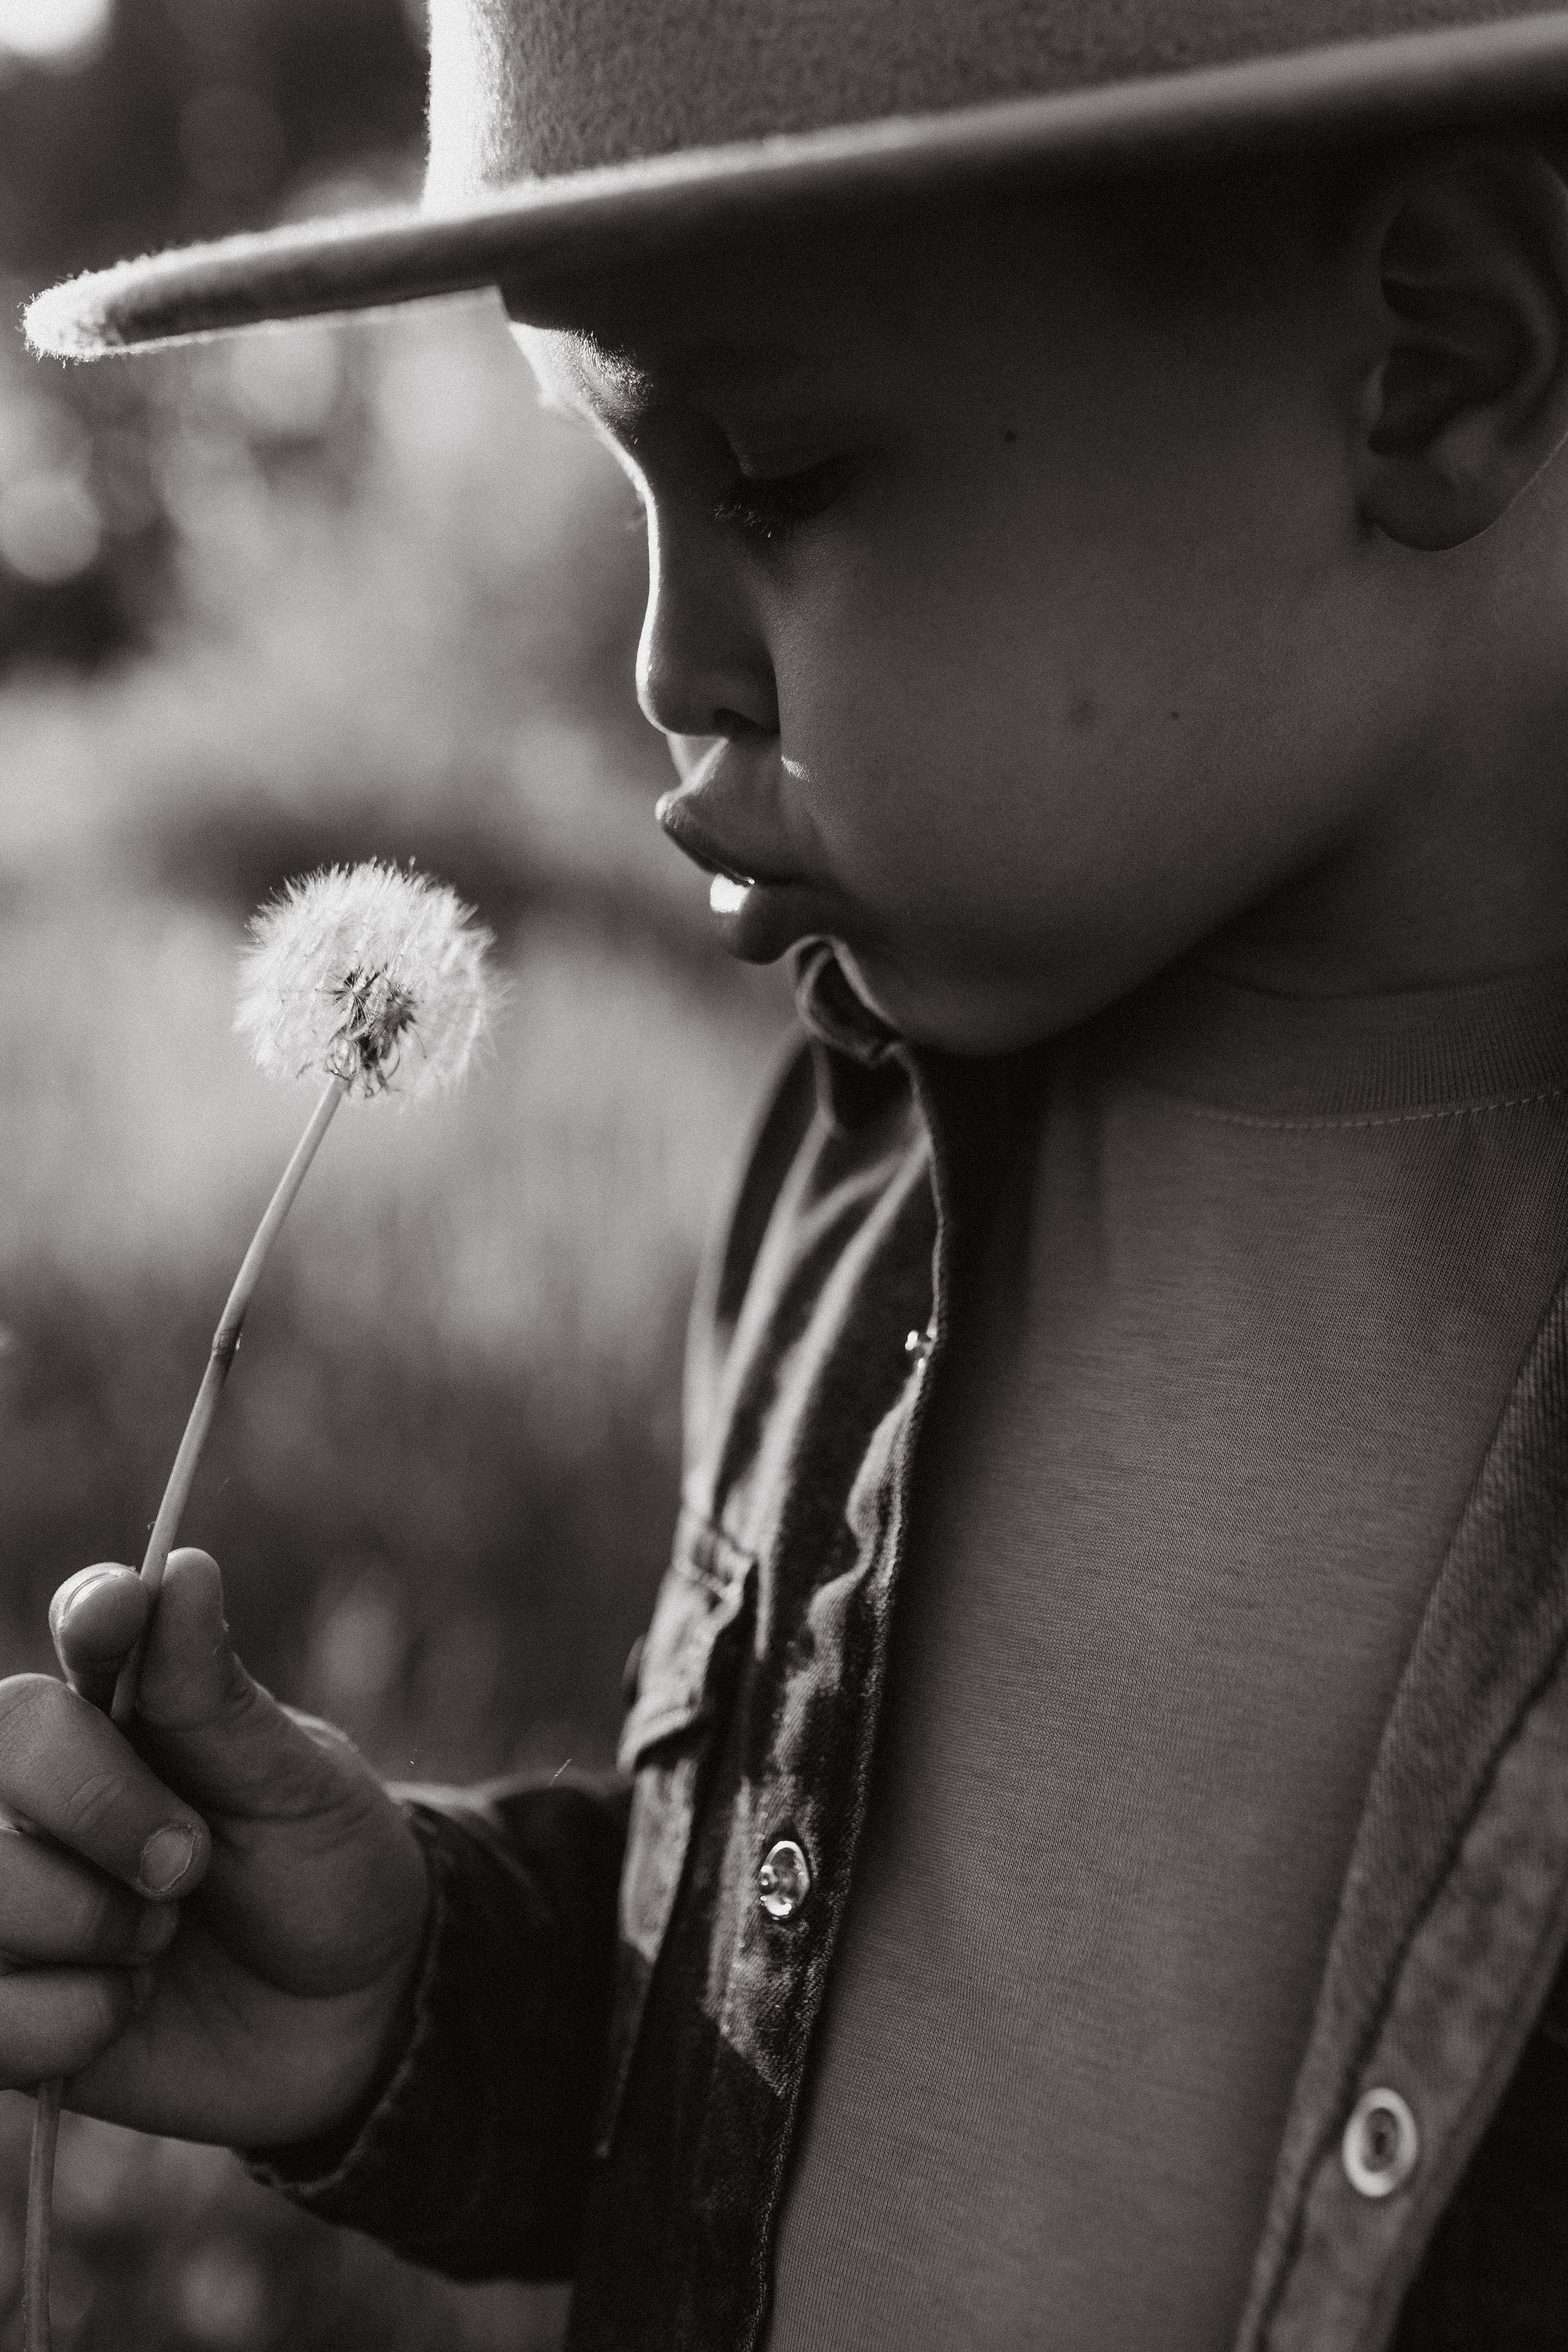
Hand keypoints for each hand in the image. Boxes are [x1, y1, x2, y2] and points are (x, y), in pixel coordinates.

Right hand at [0, 1548, 430, 2148]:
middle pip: (0, 1747)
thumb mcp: (299, 1786)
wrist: (352, 2013)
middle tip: (188, 1862)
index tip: (120, 1612)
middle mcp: (50, 1796)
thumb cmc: (324, 1873)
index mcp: (126, 1716)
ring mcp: (18, 1899)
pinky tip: (127, 2009)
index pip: (81, 1632)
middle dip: (97, 1803)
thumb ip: (218, 1699)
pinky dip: (68, 2018)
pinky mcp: (8, 2007)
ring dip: (85, 1920)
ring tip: (161, 1943)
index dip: (91, 1616)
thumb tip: (182, 1571)